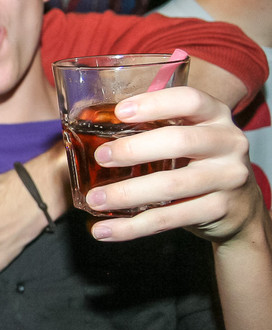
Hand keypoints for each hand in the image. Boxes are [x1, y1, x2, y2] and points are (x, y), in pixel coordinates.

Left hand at [83, 86, 262, 243]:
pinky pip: (169, 219)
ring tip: (94, 199)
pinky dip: (132, 227)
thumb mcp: (189, 137)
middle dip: (133, 149)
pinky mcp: (219, 210)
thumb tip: (90, 128)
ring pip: (171, 185)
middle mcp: (228, 142)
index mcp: (216, 116)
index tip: (120, 112)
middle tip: (100, 157)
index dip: (154, 103)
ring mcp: (228, 178)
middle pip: (178, 141)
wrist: (241, 208)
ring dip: (126, 194)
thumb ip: (155, 128)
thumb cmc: (198, 162)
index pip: (190, 99)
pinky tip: (104, 230)